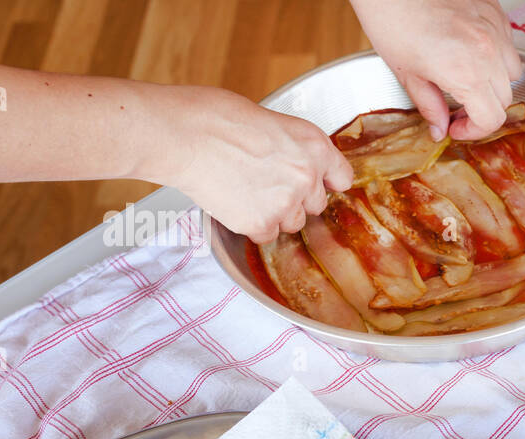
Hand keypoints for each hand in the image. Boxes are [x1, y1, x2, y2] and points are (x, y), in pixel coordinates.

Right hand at [150, 86, 352, 243]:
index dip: (326, 181)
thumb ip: (293, 146)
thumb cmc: (214, 117)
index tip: (318, 184)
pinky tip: (235, 204)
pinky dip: (252, 226)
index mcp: (314, 145)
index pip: (343, 177)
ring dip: (275, 213)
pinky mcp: (260, 223)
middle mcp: (307, 176)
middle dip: (295, 197)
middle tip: (265, 182)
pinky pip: (267, 236)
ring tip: (246, 190)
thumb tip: (295, 161)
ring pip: (292, 223)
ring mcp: (285, 203)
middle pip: (316, 204)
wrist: (182, 135)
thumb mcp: (270, 120)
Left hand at [350, 0, 522, 140]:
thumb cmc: (393, 20)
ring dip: (495, 83)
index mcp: (467, 73)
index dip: (475, 131)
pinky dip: (496, 55)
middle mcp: (488, 52)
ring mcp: (495, 29)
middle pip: (505, 98)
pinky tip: (472, 53)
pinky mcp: (495, 12)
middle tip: (459, 109)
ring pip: (512, 72)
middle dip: (483, 110)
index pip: (491, 119)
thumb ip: (430, 106)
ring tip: (470, 80)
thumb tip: (439, 128)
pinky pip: (508, 44)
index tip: (458, 128)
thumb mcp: (407, 73)